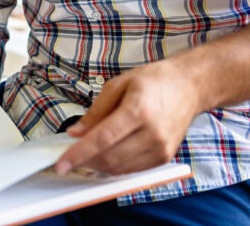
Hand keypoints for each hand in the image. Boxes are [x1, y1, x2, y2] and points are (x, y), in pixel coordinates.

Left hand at [54, 59, 199, 175]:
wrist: (188, 87)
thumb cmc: (153, 81)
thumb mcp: (118, 85)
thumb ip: (95, 112)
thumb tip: (76, 133)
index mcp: (138, 110)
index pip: (102, 139)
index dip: (79, 153)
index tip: (61, 163)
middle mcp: (152, 134)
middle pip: (110, 158)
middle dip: (85, 160)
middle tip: (70, 153)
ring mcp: (161, 149)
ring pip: (120, 168)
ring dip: (98, 165)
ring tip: (87, 151)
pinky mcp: (164, 158)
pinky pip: (133, 170)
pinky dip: (115, 166)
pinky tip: (106, 154)